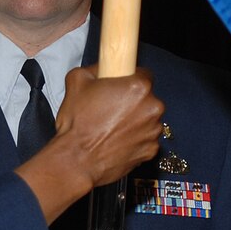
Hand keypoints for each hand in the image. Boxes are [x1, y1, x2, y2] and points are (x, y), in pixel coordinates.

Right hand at [15, 68, 162, 221]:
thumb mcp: (77, 81)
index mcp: (138, 87)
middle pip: (147, 98)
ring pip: (147, 119)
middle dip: (133, 101)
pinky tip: (117, 141)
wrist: (76, 161)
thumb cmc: (77, 123)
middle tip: (111, 108)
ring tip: (112, 127)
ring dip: (135, 121)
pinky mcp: (150, 151)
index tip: (120, 86)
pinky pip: (146, 140)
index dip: (130, 78)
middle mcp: (152, 108)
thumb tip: (102, 68)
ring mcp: (153, 132)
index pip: (143, 74)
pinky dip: (135, 140)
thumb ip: (95, 68)